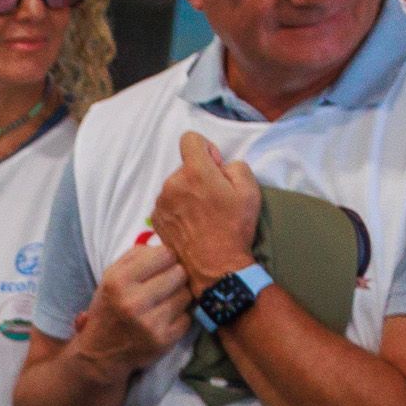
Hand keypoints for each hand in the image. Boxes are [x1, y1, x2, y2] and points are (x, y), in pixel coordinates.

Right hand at [78, 233, 193, 375]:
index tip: (162, 266)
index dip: (167, 258)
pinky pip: (188, 318)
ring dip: (179, 297)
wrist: (101, 354)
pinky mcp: (164, 341)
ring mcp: (150, 323)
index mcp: (118, 281)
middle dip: (175, 277)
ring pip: (186, 295)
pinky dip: (180, 317)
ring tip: (164, 303)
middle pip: (179, 273)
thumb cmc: (110, 308)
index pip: (165, 255)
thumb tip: (170, 244)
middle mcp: (133, 301)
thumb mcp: (111, 277)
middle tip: (165, 285)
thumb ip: (137, 255)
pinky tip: (165, 320)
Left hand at [147, 133, 262, 283]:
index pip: (190, 139)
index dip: (206, 148)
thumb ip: (235, 165)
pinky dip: (179, 209)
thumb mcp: (250, 190)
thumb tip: (218, 165)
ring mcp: (161, 203)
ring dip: (188, 193)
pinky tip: (193, 225)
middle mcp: (172, 184)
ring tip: (204, 215)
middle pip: (185, 167)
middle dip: (199, 175)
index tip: (215, 167)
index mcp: (195, 172)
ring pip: (176, 186)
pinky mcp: (156, 220)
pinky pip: (168, 204)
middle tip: (215, 199)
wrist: (216, 267)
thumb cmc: (235, 228)